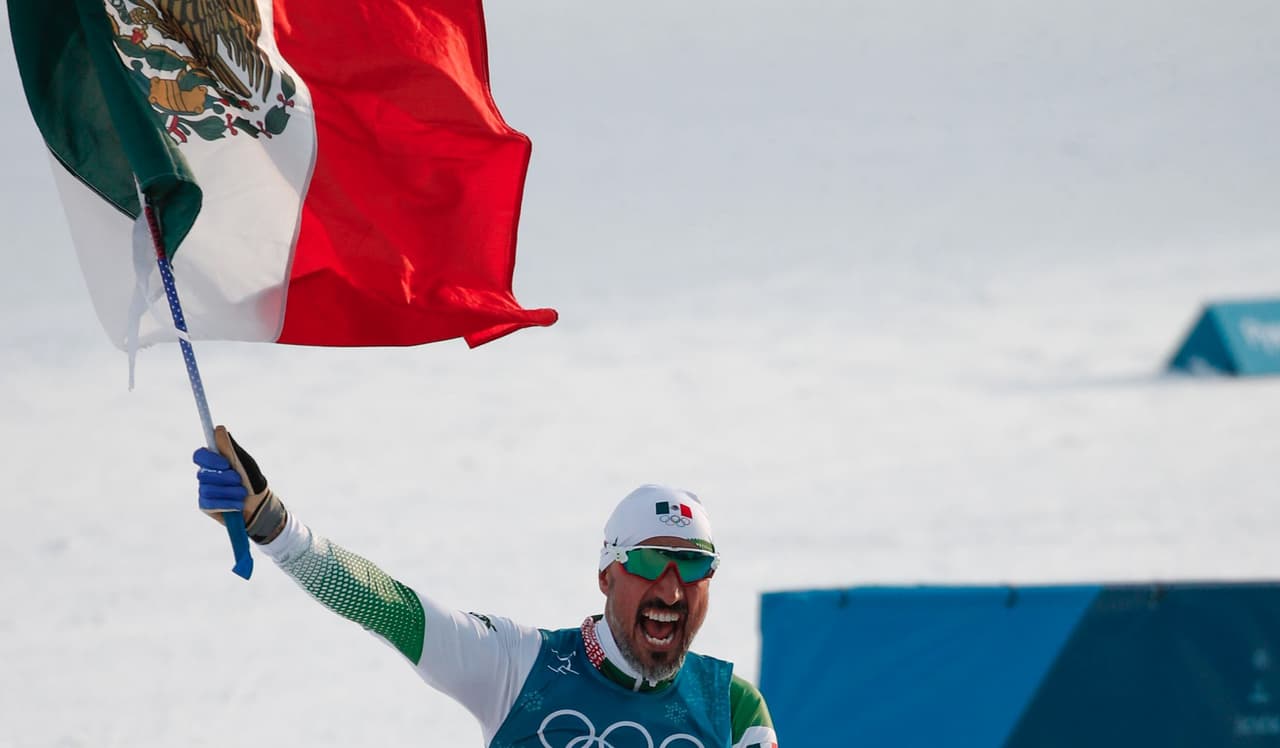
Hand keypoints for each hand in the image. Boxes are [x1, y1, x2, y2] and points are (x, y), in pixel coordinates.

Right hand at [193, 426, 285, 542]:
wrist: (258, 504)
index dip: (210, 459)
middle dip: (225, 478)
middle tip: (239, 480)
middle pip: (203, 473)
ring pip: (207, 489)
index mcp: (213, 461)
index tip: (225, 463)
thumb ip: (229, 448)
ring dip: (229, 492)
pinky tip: (237, 505)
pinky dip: (227, 504)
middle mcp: (206, 474)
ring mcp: (204, 489)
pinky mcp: (205, 505)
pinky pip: (209, 503)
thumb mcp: (243, 462)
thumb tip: (218, 428)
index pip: (199, 455)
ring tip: (242, 493)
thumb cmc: (251, 480)